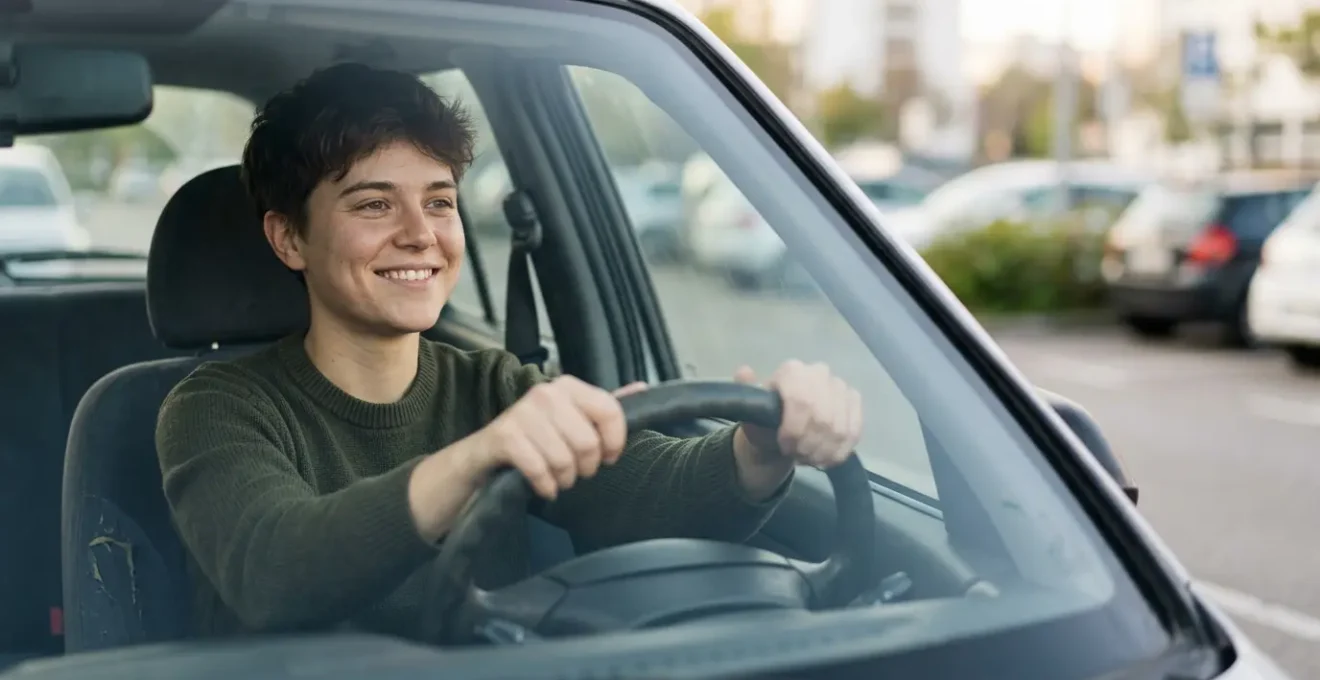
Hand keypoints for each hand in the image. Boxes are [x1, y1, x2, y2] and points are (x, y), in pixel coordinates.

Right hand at [464, 375, 643, 500]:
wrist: (481, 458)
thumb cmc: (534, 440)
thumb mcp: (571, 420)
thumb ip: (604, 408)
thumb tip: (642, 388)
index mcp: (568, 387)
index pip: (610, 411)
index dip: (615, 442)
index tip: (608, 457)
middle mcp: (546, 393)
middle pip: (588, 442)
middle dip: (586, 467)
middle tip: (576, 471)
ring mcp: (522, 413)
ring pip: (564, 459)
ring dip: (564, 479)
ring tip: (558, 478)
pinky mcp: (504, 437)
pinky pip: (540, 469)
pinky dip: (545, 486)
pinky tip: (544, 487)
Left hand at [733, 361, 861, 470]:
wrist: (785, 431)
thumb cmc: (766, 421)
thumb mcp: (750, 411)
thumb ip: (745, 392)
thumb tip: (744, 372)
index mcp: (792, 371)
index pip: (801, 401)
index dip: (795, 431)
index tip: (784, 446)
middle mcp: (819, 373)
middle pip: (823, 418)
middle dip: (809, 445)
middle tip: (797, 456)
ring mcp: (840, 387)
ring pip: (839, 428)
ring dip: (823, 451)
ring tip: (808, 459)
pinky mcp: (854, 402)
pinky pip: (854, 432)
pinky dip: (839, 452)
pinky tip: (825, 460)